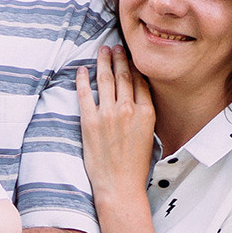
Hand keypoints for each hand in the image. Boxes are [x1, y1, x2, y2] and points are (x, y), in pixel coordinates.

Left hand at [76, 41, 158, 201]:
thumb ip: (145, 115)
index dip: (134, 65)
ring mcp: (108, 114)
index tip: (130, 56)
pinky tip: (82, 70)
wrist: (119, 185)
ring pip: (106, 79)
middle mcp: (128, 109)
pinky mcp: (89, 121)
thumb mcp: (149, 136)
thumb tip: (139, 99)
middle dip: (119, 58)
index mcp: (147, 112)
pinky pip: (85, 93)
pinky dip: (82, 79)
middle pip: (123, 75)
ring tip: (101, 51)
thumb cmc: (135, 166)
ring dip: (103, 62)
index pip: (140, 81)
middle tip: (115, 47)